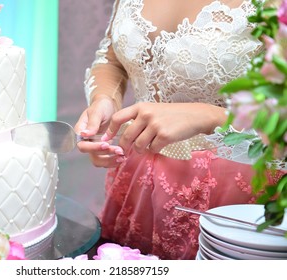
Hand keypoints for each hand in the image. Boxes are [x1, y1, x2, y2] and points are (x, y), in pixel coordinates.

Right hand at [74, 97, 125, 167]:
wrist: (109, 106)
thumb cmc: (101, 106)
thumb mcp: (97, 111)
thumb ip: (92, 123)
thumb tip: (84, 134)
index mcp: (81, 133)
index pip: (83, 146)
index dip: (93, 148)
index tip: (106, 144)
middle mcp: (87, 142)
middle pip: (92, 156)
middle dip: (105, 156)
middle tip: (119, 151)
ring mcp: (95, 147)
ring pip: (99, 161)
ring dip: (111, 161)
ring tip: (122, 157)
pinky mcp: (104, 149)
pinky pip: (107, 160)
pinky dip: (115, 160)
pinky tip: (123, 157)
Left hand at [102, 102, 225, 154]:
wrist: (195, 115)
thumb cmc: (172, 114)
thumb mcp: (153, 110)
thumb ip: (138, 119)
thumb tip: (124, 137)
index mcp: (140, 107)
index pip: (117, 118)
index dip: (110, 131)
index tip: (106, 139)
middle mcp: (146, 114)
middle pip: (127, 136)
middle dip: (125, 147)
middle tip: (127, 151)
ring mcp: (155, 125)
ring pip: (139, 145)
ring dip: (141, 149)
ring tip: (149, 145)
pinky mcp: (164, 135)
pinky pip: (152, 149)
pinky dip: (154, 150)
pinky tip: (160, 144)